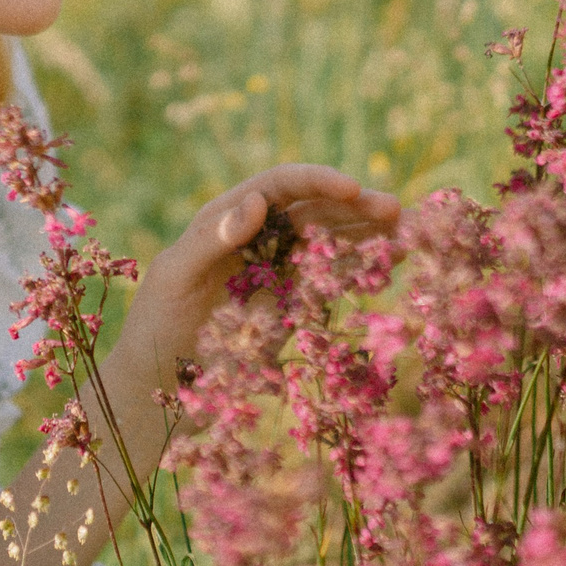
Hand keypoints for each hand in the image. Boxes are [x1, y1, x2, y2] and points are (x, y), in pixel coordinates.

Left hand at [116, 165, 401, 371]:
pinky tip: (394, 259)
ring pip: (331, 239)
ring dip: (368, 232)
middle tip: (396, 211)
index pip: (279, 186)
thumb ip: (212, 239)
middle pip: (315, 209)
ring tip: (408, 232)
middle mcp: (259, 235)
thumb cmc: (157, 323)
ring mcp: (279, 268)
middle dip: (356, 206)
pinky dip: (362, 266)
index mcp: (227, 216)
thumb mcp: (177, 277)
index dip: (317, 181)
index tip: (352, 189)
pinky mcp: (294, 302)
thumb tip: (259, 204)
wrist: (159, 383)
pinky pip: (332, 276)